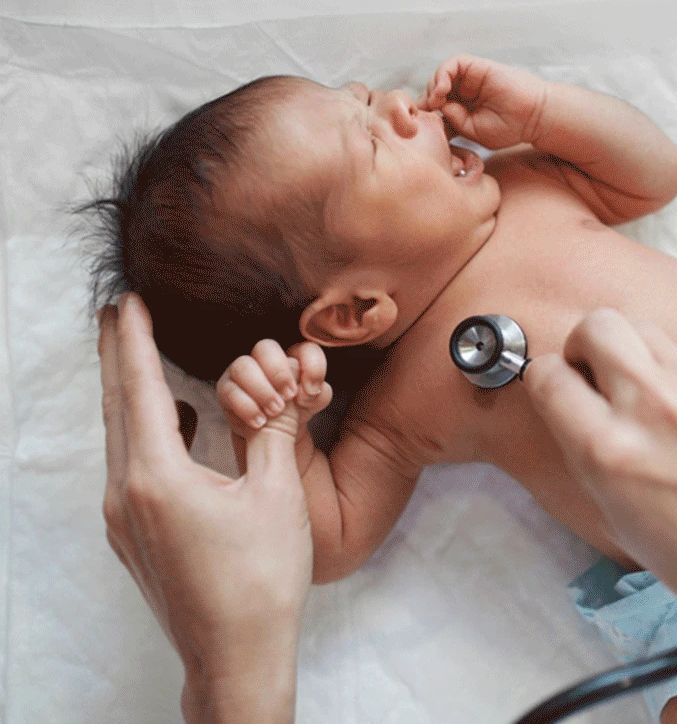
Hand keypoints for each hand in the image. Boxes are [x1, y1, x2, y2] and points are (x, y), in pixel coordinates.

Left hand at [99, 293, 309, 721]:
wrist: (235, 655)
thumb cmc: (261, 580)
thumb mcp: (277, 496)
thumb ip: (272, 436)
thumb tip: (281, 392)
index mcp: (157, 478)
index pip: (141, 389)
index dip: (136, 340)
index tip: (130, 301)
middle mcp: (126, 495)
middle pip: (117, 407)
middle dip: (118, 355)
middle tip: (118, 311)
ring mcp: (123, 519)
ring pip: (119, 437)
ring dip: (128, 392)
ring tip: (137, 355)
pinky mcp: (133, 536)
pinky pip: (128, 466)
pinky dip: (141, 430)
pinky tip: (168, 421)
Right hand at [217, 340, 331, 475]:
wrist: (272, 439)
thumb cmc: (297, 414)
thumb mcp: (315, 403)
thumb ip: (317, 392)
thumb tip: (306, 389)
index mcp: (294, 359)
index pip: (304, 348)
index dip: (310, 366)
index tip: (312, 392)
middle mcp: (266, 361)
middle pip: (265, 346)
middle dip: (278, 372)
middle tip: (289, 397)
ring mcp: (243, 375)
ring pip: (242, 365)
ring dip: (261, 389)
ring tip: (275, 412)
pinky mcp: (227, 392)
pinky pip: (227, 390)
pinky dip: (245, 406)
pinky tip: (259, 423)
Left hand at [420, 54, 549, 149]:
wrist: (534, 117)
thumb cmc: (510, 128)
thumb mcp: (474, 131)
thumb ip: (454, 120)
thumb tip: (436, 107)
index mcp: (463, 108)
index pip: (436, 106)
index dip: (426, 112)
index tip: (422, 124)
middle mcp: (464, 91)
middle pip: (435, 89)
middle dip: (427, 99)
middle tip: (428, 111)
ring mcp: (470, 78)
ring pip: (441, 75)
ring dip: (433, 87)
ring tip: (436, 101)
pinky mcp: (477, 66)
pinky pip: (452, 64)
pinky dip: (442, 74)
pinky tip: (443, 89)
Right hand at [524, 309, 676, 622]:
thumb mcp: (619, 521)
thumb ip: (592, 460)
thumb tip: (579, 422)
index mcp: (607, 450)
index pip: (548, 376)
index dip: (546, 379)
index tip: (557, 391)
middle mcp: (647, 406)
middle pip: (596, 326)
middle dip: (584, 346)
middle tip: (596, 376)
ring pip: (642, 328)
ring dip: (629, 350)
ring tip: (640, 387)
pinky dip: (674, 374)